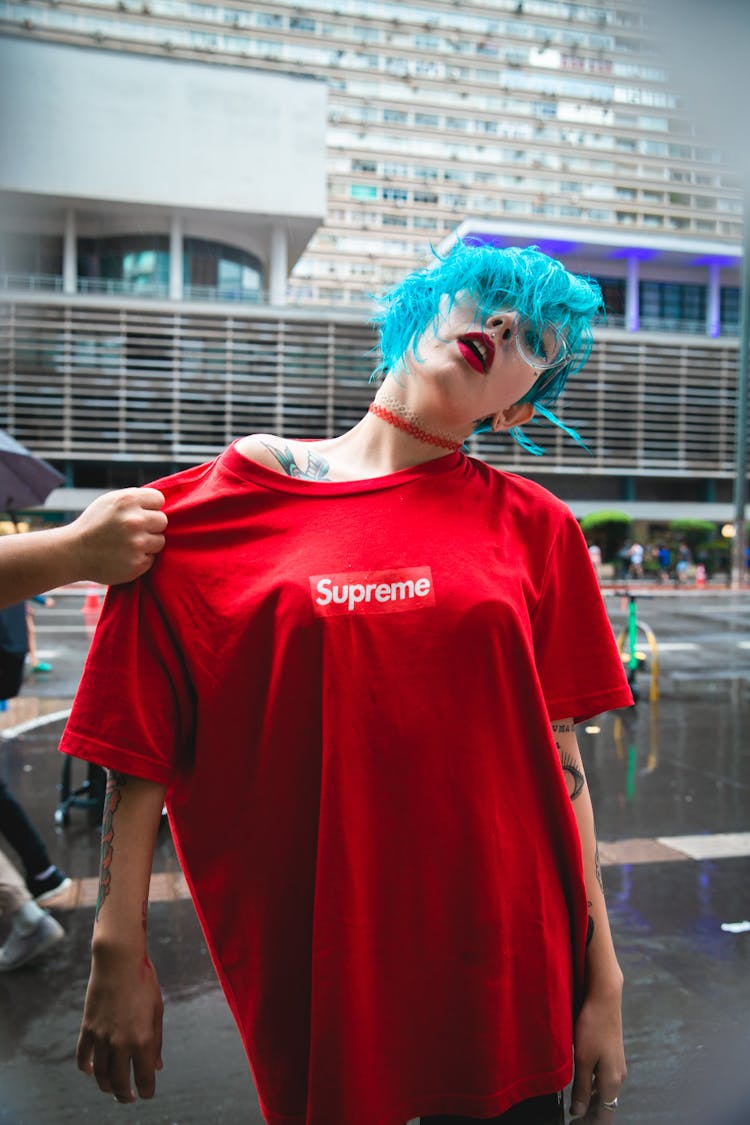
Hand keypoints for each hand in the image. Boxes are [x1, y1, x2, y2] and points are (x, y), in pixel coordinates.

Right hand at [72, 488, 167, 584]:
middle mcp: (134, 520)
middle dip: (151, 525)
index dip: (149, 507)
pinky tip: (124, 557)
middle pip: (162, 521)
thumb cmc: (93, 525)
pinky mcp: (138, 564)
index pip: (159, 499)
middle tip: (133, 531)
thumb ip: (134, 499)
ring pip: (160, 541)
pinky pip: (151, 559)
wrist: (73, 553)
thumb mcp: (109, 501)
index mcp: (127, 501)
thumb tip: (160, 502)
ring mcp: (137, 544)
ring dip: (148, 544)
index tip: (139, 513)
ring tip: (128, 544)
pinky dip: (140, 559)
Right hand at [76, 951, 163, 1101]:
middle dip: (125, 1095)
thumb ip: (157, 1041)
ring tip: (112, 1088)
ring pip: (100, 1074)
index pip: (144, 1078)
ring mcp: (101, 1037)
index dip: (147, 1090)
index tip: (147, 1094)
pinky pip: (83, 1056)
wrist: (118, 961)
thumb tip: (157, 1066)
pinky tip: (90, 1071)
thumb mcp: (157, 1010)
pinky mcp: (87, 1028)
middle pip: (119, 1083)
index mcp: (143, 1039)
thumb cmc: (144, 982)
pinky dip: (85, 1067)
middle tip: (128, 1098)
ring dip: (106, 1086)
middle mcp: (120, 1043)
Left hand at [570, 985, 625, 1117]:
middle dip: (590, 1115)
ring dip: (591, 1101)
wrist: (604, 997)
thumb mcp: (583, 1059)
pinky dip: (593, 1088)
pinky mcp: (611, 1054)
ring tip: (575, 1106)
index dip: (590, 1122)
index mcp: (612, 1081)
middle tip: (573, 1118)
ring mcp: (616, 1065)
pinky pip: (603, 1080)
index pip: (605, 1114)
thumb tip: (579, 1111)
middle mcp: (618, 1076)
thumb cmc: (593, 1026)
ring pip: (604, 1092)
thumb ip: (581, 1087)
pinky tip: (581, 1085)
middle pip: (606, 1105)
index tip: (574, 1124)